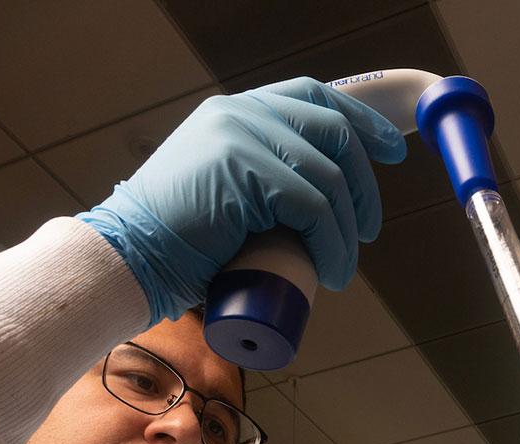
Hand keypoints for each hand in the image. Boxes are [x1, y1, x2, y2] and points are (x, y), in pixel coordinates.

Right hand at [77, 78, 406, 322]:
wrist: (127, 259)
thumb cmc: (173, 243)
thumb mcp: (222, 191)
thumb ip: (256, 178)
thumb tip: (315, 204)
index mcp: (235, 111)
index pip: (315, 98)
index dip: (361, 123)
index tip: (391, 151)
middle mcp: (239, 113)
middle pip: (333, 131)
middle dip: (365, 183)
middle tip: (368, 229)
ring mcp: (240, 136)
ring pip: (328, 177)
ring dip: (347, 230)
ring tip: (343, 267)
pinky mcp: (244, 170)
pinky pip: (313, 204)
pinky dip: (332, 243)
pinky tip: (333, 270)